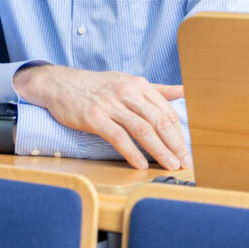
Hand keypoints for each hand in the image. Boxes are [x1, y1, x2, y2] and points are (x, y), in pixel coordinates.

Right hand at [13, 65, 190, 170]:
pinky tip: (140, 164)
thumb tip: (185, 91)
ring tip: (170, 166)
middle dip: (175, 144)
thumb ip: (157, 90)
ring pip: (142, 129)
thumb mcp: (127, 82)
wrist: (60, 84)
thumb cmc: (97, 86)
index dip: (179, 133)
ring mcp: (110, 104)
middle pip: (158, 120)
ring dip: (159, 150)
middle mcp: (127, 92)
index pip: (166, 111)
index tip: (188, 151)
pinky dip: (131, 152)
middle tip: (185, 163)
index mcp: (138, 84)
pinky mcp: (94, 117)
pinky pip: (118, 137)